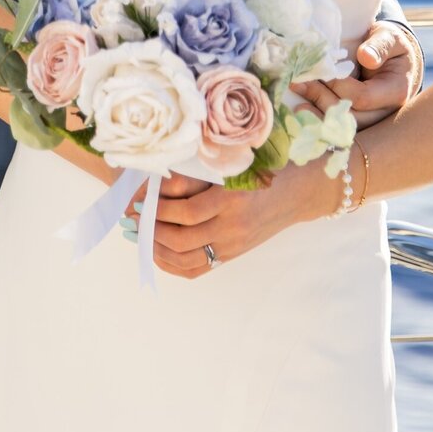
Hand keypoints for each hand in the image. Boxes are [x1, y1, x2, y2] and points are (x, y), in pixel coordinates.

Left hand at [147, 161, 332, 278]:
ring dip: (157, 246)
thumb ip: (199, 172)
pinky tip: (157, 251)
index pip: (185, 211)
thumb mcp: (235, 163)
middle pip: (181, 238)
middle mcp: (233, 227)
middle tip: (133, 214)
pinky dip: (172, 264)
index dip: (158, 207)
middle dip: (151, 227)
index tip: (139, 197)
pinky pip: (197, 269)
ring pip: (185, 257)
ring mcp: (233, 245)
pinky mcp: (232, 254)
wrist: (299, 192)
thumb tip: (159, 180)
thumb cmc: (266, 168)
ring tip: (140, 231)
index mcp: (232, 200)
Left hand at [289, 20, 421, 127]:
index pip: (362, 97)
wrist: (393, 59)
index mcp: (395, 92)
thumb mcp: (389, 38)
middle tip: (297, 83)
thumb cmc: (390, 46)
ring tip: (297, 101)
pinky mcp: (358, 122)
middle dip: (321, 101)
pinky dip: (318, 121)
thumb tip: (366, 57)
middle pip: (350, 118)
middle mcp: (384, 113)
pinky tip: (302, 112)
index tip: (320, 70)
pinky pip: (337, 128)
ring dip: (316, 116)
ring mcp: (371, 121)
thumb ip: (380, 46)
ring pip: (342, 128)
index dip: (338, 85)